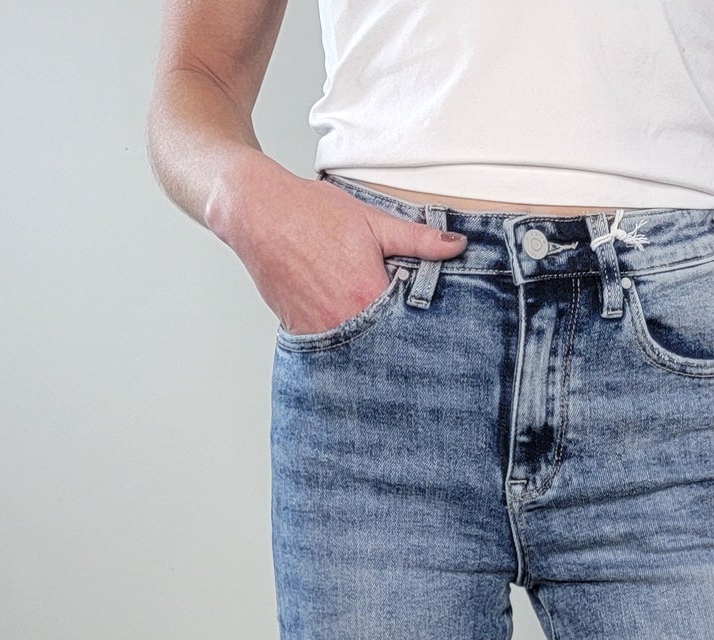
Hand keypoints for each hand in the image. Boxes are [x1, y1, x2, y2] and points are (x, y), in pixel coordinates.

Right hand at [206, 154, 465, 335]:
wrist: (257, 212)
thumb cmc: (313, 213)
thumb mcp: (372, 221)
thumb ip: (417, 239)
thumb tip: (457, 245)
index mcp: (367, 296)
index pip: (408, 330)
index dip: (423, 334)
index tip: (437, 341)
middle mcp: (343, 321)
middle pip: (383, 348)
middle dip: (398, 348)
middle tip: (416, 354)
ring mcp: (319, 330)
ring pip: (355, 353)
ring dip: (370, 350)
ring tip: (385, 348)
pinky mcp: (299, 333)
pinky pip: (329, 349)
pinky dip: (343, 347)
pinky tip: (353, 339)